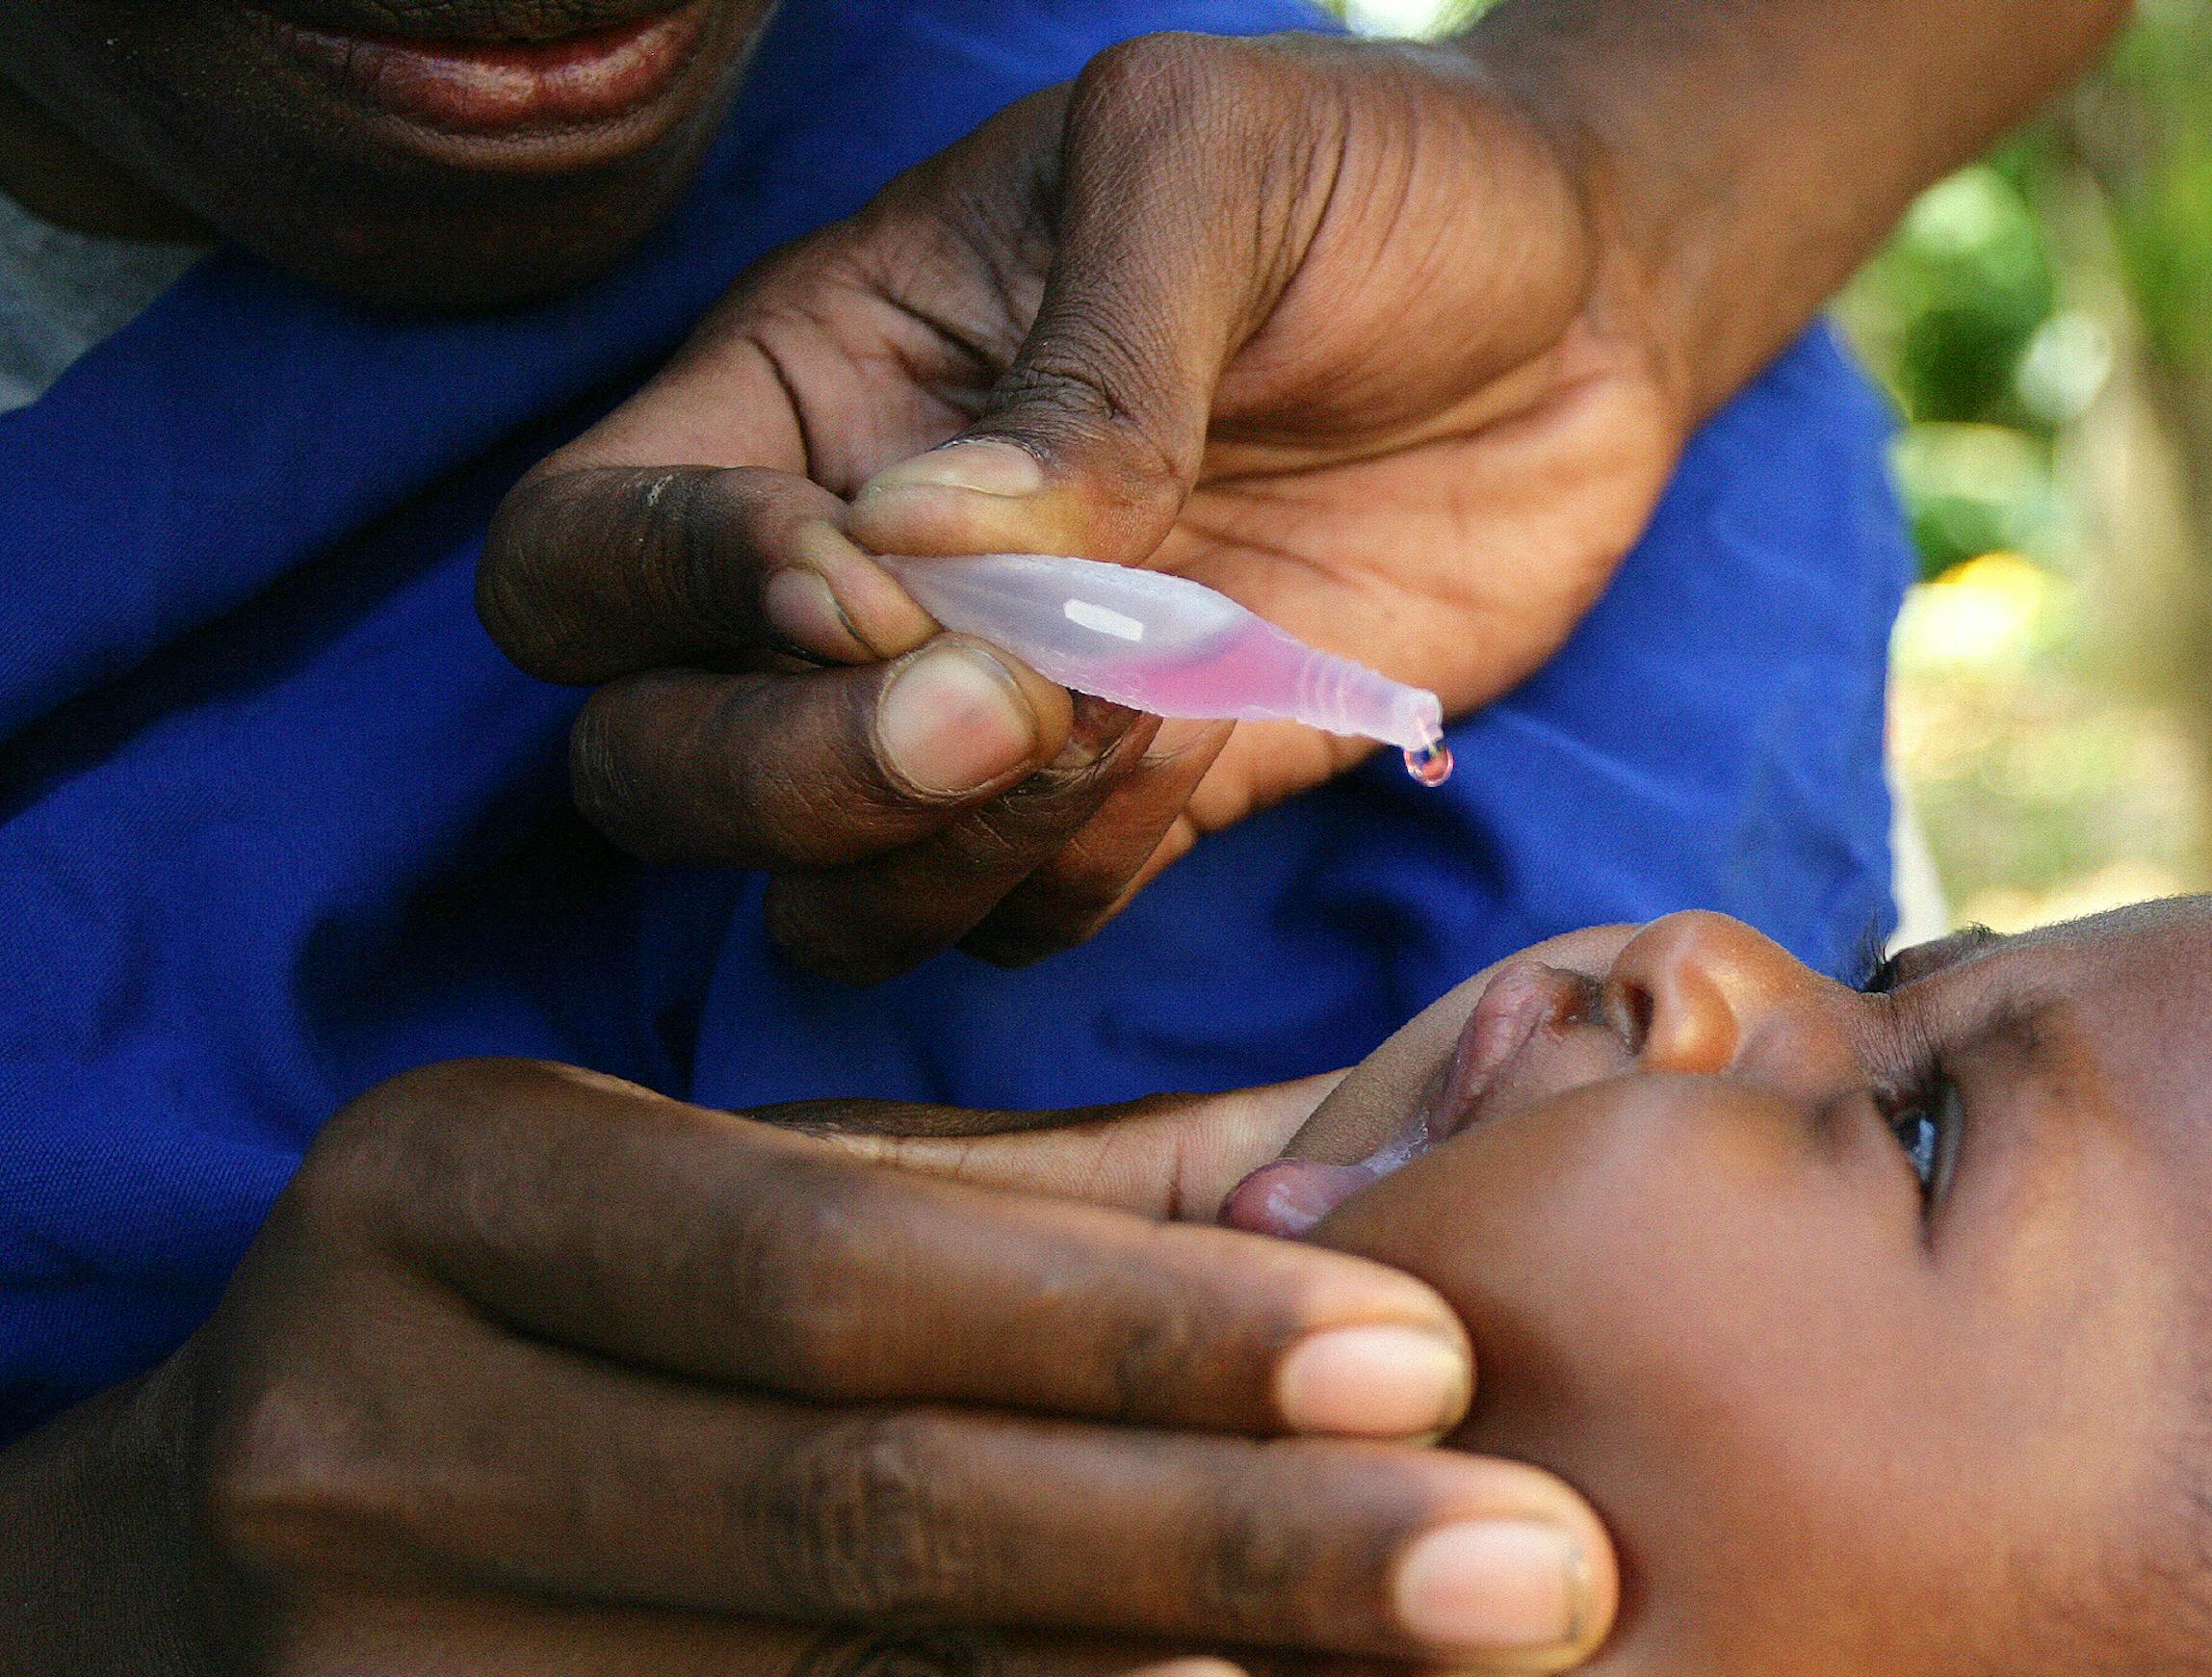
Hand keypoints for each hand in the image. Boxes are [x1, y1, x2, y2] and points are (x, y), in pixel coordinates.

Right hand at [153, 1060, 1609, 1676]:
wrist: (268, 1563)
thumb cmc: (635, 1337)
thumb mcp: (798, 1191)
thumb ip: (1097, 1184)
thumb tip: (1448, 1132)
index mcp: (463, 1178)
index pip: (848, 1262)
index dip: (1150, 1321)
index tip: (1436, 1353)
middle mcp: (376, 1419)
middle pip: (877, 1489)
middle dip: (1249, 1530)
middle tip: (1547, 1563)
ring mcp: (385, 1675)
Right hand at [479, 30, 1681, 982]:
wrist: (1589, 299)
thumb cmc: (1374, 182)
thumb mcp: (1210, 173)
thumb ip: (1078, 364)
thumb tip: (919, 549)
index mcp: (807, 388)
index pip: (578, 552)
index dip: (672, 593)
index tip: (869, 574)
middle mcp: (856, 575)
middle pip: (651, 766)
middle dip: (788, 775)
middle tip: (998, 707)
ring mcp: (995, 710)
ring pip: (826, 894)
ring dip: (941, 854)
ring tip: (1127, 713)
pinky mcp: (1144, 806)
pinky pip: (1022, 924)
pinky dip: (1082, 873)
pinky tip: (1205, 729)